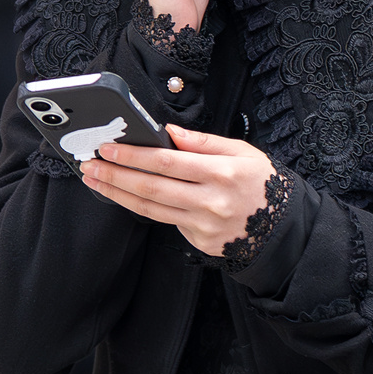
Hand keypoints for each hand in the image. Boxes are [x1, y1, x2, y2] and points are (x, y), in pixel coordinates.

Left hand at [82, 124, 282, 259]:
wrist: (282, 228)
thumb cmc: (262, 184)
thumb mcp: (242, 152)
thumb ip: (204, 142)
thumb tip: (168, 132)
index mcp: (222, 173)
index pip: (166, 162)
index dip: (133, 155)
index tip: (108, 147)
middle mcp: (211, 201)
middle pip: (151, 188)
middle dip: (115, 175)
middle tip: (90, 165)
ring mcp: (203, 225)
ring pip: (150, 209)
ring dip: (118, 194)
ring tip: (96, 180)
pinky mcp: (199, 242)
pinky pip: (164, 221)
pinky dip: (140, 207)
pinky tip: (123, 195)